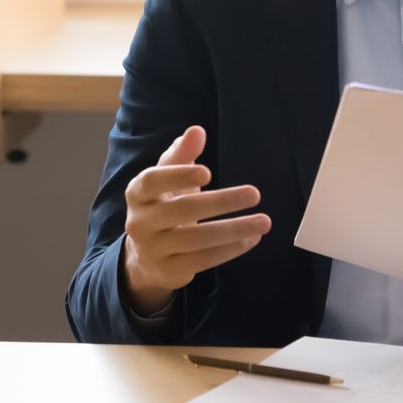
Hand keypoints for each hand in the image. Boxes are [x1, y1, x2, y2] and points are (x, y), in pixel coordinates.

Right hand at [119, 125, 269, 314]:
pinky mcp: (169, 271)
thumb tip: (197, 131)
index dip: (177, 176)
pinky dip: (230, 249)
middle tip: (255, 193)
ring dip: (234, 229)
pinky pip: (203, 260)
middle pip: (181, 210)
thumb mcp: (167, 179)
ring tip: (264, 221)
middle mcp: (139, 222)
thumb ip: (181, 154)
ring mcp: (153, 249)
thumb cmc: (162, 206)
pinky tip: (250, 239)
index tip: (208, 172)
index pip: (152, 181)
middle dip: (221, 201)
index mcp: (138, 193)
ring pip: (197, 239)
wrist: (145, 256)